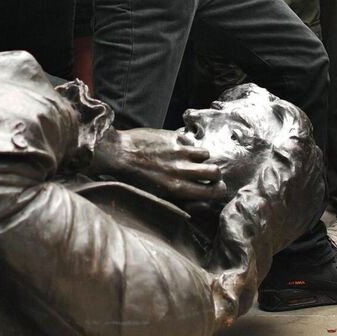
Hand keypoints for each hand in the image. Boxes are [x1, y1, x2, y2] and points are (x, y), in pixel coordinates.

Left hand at [90, 127, 226, 202]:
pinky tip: (173, 147)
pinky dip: (185, 144)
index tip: (216, 186)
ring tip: (189, 158)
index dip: (218, 189)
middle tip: (207, 172)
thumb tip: (195, 198)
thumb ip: (177, 196)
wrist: (117, 154)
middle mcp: (181, 171)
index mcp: (178, 189)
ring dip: (199, 156)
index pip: (213, 191)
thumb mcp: (156, 195)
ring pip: (205, 153)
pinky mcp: (172, 137)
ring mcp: (178, 152)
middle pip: (215, 171)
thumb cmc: (133, 179)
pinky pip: (189, 140)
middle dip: (214, 172)